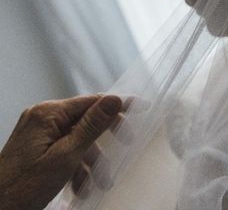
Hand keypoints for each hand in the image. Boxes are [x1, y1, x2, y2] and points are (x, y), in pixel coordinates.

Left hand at [0, 94, 121, 209]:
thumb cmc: (23, 187)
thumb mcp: (66, 156)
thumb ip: (92, 126)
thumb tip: (114, 99)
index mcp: (47, 114)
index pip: (93, 101)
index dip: (119, 105)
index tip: (143, 107)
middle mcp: (42, 118)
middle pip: (87, 120)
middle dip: (105, 140)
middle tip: (127, 146)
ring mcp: (38, 133)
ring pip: (78, 140)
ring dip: (92, 162)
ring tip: (99, 184)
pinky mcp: (36, 148)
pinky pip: (66, 150)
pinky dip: (77, 167)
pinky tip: (81, 187)